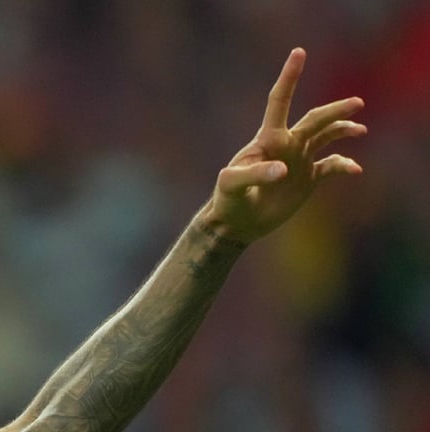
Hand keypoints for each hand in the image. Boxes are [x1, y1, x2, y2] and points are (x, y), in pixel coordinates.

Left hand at [200, 48, 364, 244]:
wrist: (235, 223)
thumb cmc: (227, 200)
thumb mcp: (231, 185)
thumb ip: (254, 174)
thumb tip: (283, 170)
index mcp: (268, 140)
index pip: (279, 101)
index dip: (289, 77)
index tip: (299, 52)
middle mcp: (287, 145)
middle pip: (315, 119)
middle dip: (336, 110)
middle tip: (356, 103)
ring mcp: (298, 160)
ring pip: (327, 136)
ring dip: (344, 129)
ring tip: (360, 129)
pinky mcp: (307, 179)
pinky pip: (332, 165)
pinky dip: (345, 164)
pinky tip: (354, 169)